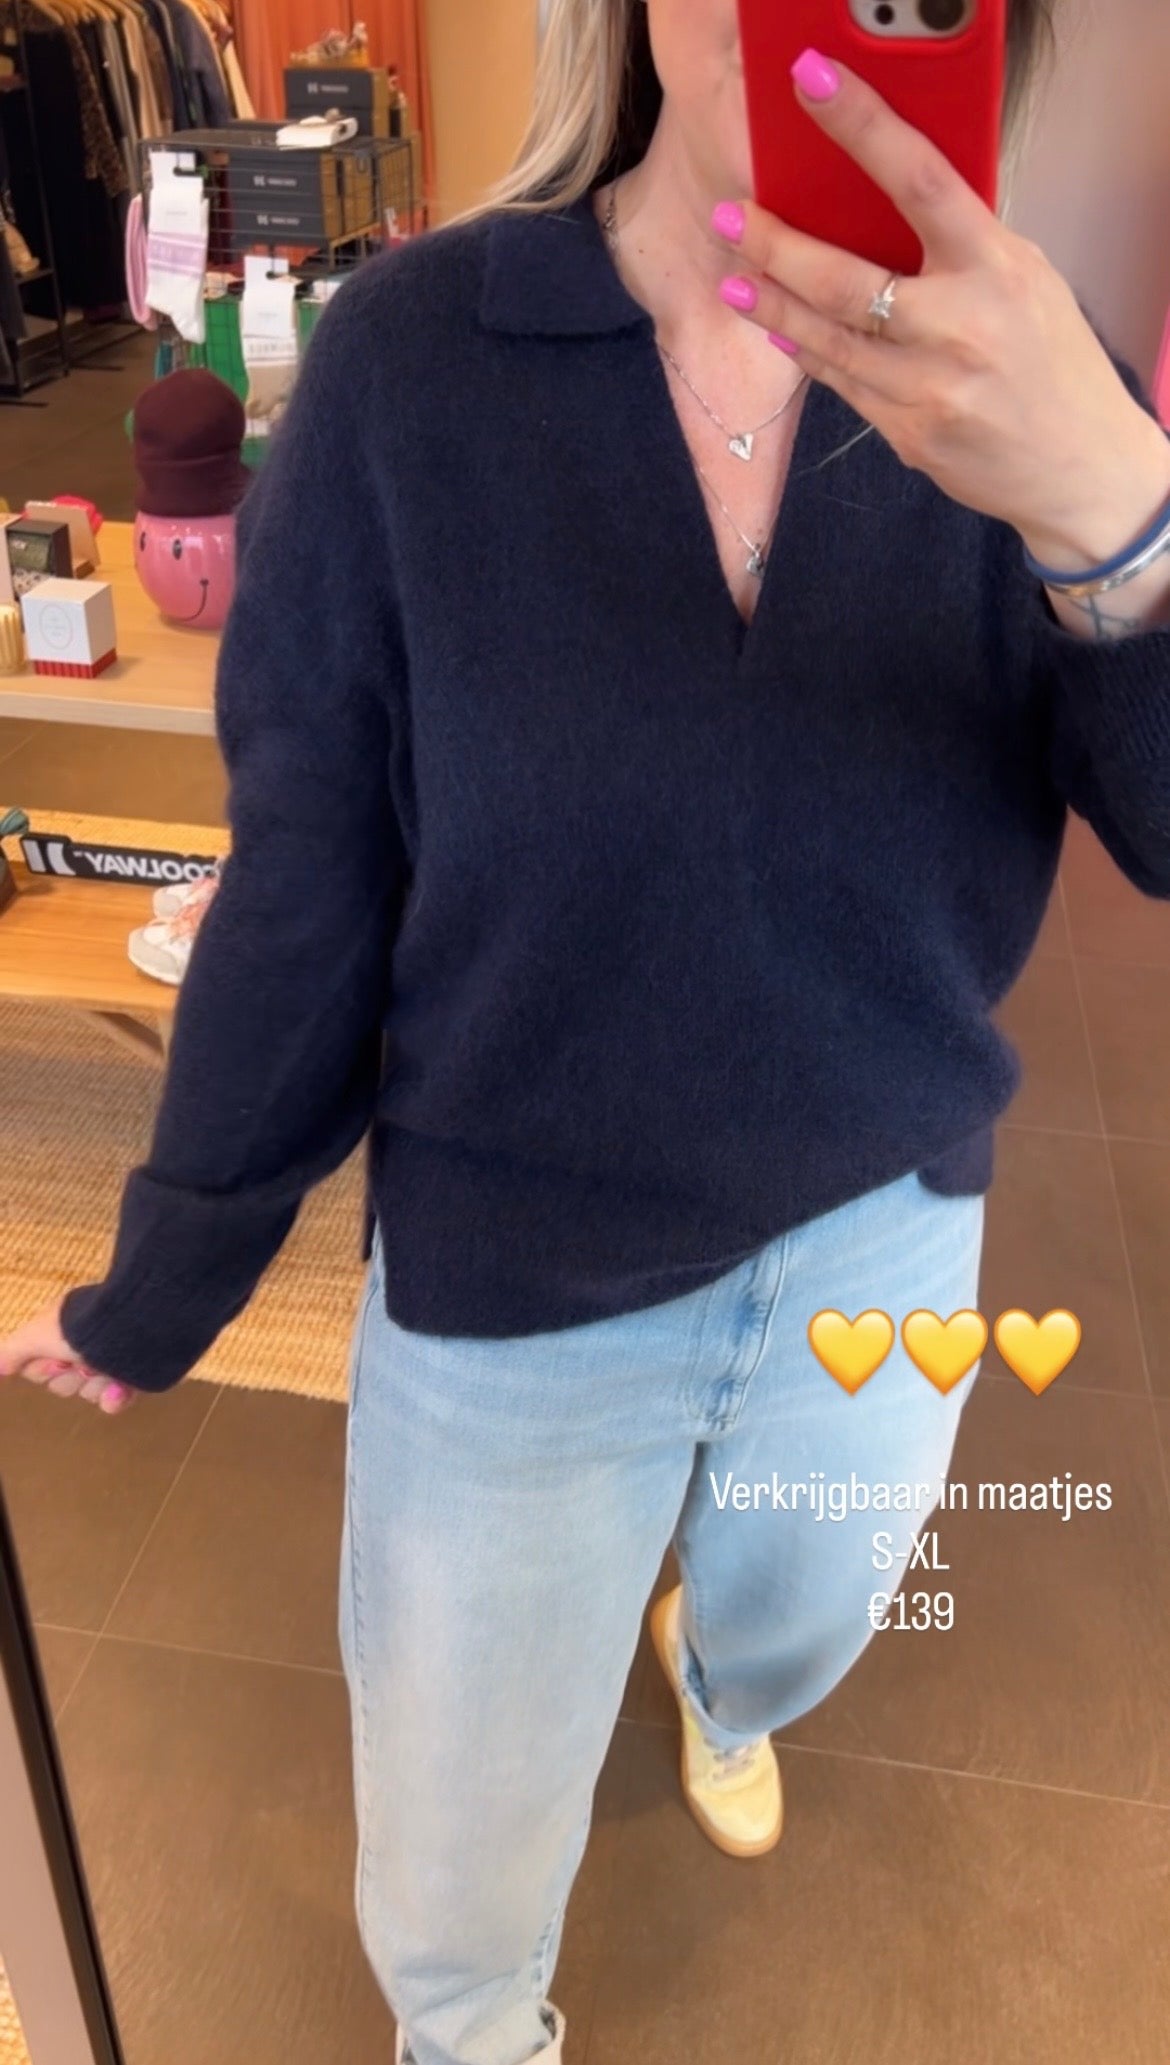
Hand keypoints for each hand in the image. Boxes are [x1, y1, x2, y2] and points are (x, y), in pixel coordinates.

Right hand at [0, 1303, 134, 1413]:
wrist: (137, 1326)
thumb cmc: (81, 1329)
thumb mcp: (38, 1335)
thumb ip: (13, 1351)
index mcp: (62, 1332)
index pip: (39, 1369)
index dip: (44, 1369)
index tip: (55, 1360)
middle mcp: (85, 1345)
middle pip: (64, 1384)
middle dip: (71, 1378)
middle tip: (82, 1363)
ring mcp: (112, 1360)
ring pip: (90, 1392)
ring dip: (96, 1384)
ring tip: (107, 1369)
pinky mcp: (136, 1374)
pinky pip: (116, 1399)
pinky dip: (116, 1396)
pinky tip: (120, 1388)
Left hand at [712, 49, 1169, 559]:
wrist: (1080, 466)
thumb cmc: (1052, 361)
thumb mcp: (1026, 281)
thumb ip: (963, 246)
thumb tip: (884, 206)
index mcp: (996, 266)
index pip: (921, 179)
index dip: (863, 128)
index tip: (814, 88)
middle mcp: (960, 325)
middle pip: (845, 279)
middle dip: (778, 247)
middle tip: (733, 221)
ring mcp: (930, 386)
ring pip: (829, 338)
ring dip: (775, 305)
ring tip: (735, 280)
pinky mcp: (910, 433)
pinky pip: (843, 385)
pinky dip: (809, 353)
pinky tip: (781, 330)